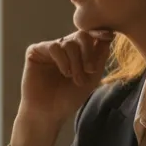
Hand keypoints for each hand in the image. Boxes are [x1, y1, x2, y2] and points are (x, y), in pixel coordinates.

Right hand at [9, 30, 113, 145]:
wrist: (48, 113)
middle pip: (81, 35)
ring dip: (76, 62)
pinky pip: (54, 47)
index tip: (109, 36)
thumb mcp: (92, 77)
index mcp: (77, 51)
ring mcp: (49, 48)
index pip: (90, 34)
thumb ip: (100, 56)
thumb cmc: (69, 98)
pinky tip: (65, 73)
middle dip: (88, 52)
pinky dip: (63, 60)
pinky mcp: (35, 52)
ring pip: (68, 42)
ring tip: (75, 79)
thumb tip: (110, 34)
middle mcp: (63, 47)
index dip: (99, 32)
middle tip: (90, 70)